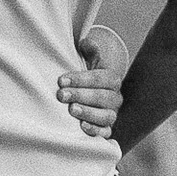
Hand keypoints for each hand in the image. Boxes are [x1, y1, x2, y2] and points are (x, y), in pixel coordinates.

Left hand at [58, 22, 128, 144]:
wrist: (87, 96)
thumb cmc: (84, 78)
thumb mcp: (88, 62)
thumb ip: (89, 51)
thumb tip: (87, 42)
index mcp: (112, 80)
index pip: (100, 78)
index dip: (81, 79)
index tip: (61, 80)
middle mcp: (115, 98)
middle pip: (103, 97)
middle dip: (81, 95)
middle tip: (61, 95)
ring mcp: (112, 115)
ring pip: (106, 116)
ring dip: (88, 113)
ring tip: (71, 110)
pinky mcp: (106, 130)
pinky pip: (106, 133)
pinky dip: (95, 131)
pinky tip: (82, 127)